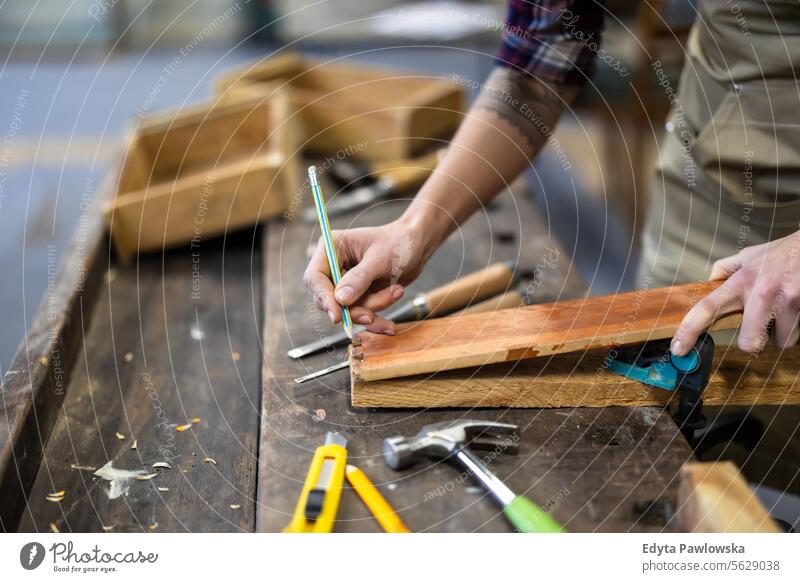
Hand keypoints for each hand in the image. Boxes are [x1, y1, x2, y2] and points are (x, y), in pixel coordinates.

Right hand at [303, 216, 439, 333]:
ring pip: (348, 310)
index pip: (315, 277)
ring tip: (397, 291)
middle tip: (372, 315)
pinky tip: (389, 325)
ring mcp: (346, 282)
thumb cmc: (399, 242)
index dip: (324, 298)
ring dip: (373, 308)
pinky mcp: (359, 295)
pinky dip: (376, 320)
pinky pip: (361, 313)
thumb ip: (360, 279)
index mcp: (331, 248)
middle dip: (353, 309)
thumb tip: (340, 300)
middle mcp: (334, 265)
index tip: (337, 316)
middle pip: (329, 299)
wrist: (418, 246)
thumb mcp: (380, 258)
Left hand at [672, 231, 799, 354]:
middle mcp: (760, 292)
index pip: (706, 308)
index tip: (677, 348)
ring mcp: (785, 301)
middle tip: (758, 330)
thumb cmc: (782, 253)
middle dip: (753, 342)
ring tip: (784, 311)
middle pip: (748, 341)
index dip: (689, 330)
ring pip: (779, 341)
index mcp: (740, 281)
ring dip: (781, 332)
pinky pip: (796, 335)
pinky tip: (795, 310)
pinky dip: (794, 327)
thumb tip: (709, 282)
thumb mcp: (748, 255)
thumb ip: (725, 269)